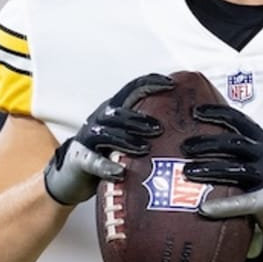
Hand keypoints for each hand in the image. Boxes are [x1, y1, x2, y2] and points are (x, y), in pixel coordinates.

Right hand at [44, 73, 173, 205]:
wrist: (73, 177)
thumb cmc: (110, 155)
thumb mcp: (130, 139)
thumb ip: (151, 132)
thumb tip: (189, 127)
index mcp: (115, 111)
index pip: (132, 90)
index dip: (150, 83)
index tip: (172, 85)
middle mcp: (100, 120)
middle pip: (118, 112)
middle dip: (140, 118)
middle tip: (160, 129)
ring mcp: (87, 139)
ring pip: (105, 133)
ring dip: (126, 139)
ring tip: (145, 148)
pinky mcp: (80, 159)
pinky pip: (92, 160)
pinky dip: (106, 165)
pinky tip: (120, 171)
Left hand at [181, 104, 262, 248]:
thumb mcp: (261, 162)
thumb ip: (240, 153)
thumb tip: (201, 145)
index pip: (240, 120)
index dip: (217, 113)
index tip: (196, 112)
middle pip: (233, 142)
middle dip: (206, 142)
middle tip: (184, 147)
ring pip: (235, 168)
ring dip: (209, 168)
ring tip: (188, 171)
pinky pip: (243, 201)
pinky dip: (223, 205)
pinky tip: (205, 208)